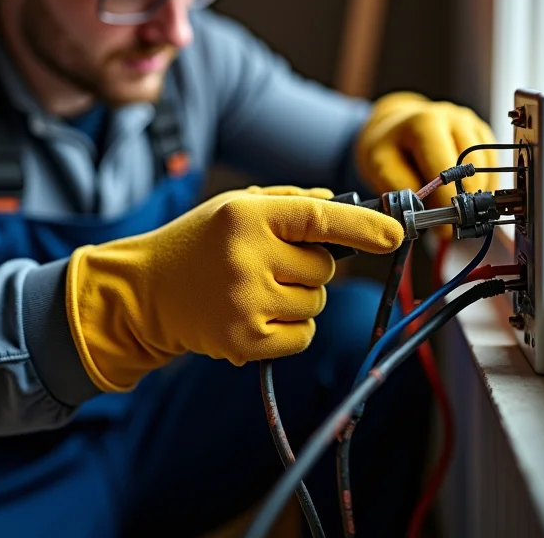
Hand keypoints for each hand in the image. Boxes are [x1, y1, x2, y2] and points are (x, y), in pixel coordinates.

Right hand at [66, 185, 402, 391]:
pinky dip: (291, 327)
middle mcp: (248, 258)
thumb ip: (290, 202)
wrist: (147, 293)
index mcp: (247, 217)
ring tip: (256, 288)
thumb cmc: (197, 242)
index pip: (319, 219)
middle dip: (310, 266)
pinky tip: (255, 312)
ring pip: (317, 303)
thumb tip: (343, 204)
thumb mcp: (235, 206)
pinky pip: (303, 335)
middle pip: (325, 268)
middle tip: (270, 263)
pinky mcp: (246, 341)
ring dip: (300, 297)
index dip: (362, 226)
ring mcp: (247, 302)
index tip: (395, 234)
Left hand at [355, 92, 498, 228]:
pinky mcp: (483, 136)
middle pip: (472, 168)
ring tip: (452, 209)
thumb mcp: (380, 166)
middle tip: (450, 223)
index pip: (445, 165)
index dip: (445, 199)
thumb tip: (426, 212)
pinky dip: (480, 187)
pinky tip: (461, 195)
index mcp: (426, 123)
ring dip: (473, 195)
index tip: (443, 225)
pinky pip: (492, 168)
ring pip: (486, 170)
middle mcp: (455, 119)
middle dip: (462, 199)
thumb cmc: (389, 148)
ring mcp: (473, 126)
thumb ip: (401, 187)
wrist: (398, 127)